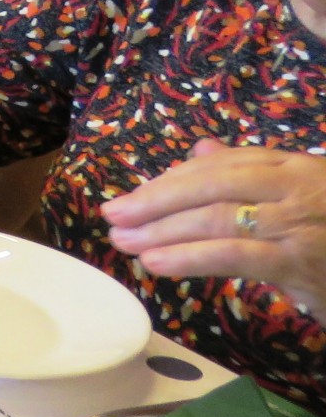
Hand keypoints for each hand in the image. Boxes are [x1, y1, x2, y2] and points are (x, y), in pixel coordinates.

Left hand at [104, 140, 325, 313]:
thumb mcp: (303, 194)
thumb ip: (254, 171)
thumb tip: (202, 152)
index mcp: (297, 166)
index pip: (224, 163)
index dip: (175, 178)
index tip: (138, 194)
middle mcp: (296, 188)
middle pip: (212, 184)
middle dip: (156, 198)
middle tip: (113, 214)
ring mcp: (298, 225)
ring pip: (216, 218)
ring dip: (161, 230)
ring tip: (123, 241)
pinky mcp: (299, 264)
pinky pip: (233, 256)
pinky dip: (188, 257)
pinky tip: (155, 262)